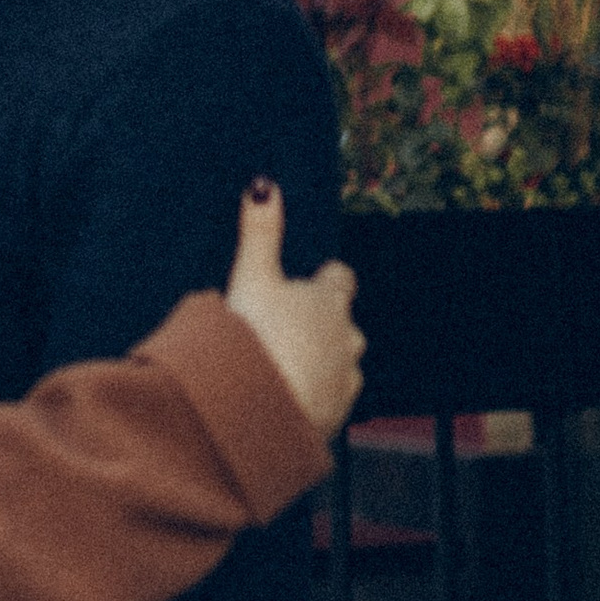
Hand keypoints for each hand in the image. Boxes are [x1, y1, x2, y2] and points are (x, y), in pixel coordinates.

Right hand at [223, 184, 362, 439]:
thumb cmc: (257, 339)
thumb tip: (264, 183)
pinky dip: (310, 397)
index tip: (306, 281)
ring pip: (337, 364)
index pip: (340, 279)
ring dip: (316, 364)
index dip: (324, 278)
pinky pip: (325, 400)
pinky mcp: (335, 417)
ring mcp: (346, 381)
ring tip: (279, 369)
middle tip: (280, 329)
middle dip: (318, 325)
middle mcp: (348, 340)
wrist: (259, 414)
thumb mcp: (251, 277)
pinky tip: (282, 400)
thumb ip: (260, 232)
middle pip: (341, 324)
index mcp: (330, 302)